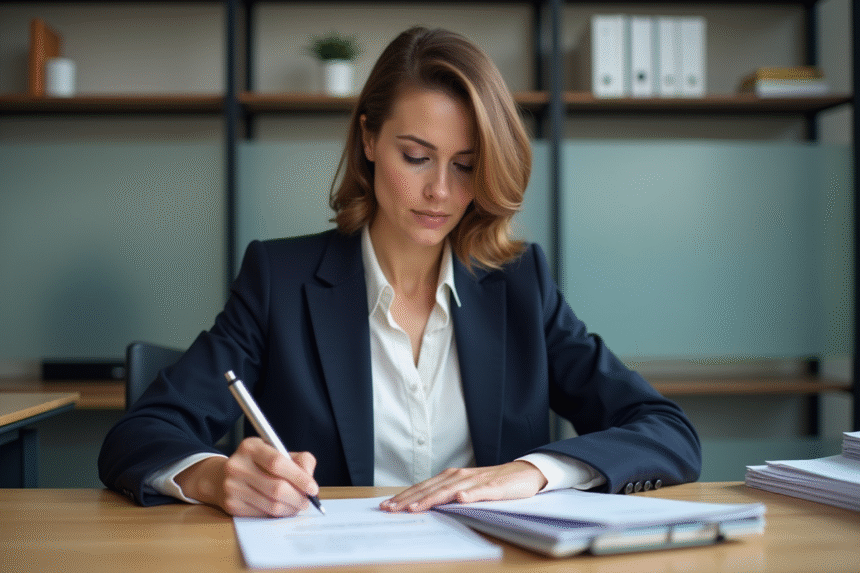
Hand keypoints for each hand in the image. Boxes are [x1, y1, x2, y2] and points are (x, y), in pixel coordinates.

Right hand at [175, 437, 318, 516]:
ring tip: (297, 505)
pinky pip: (262, 514)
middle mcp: (237, 466)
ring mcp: (231, 487)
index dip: (299, 477)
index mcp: (250, 447)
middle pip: (276, 488)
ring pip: (271, 505)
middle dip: (298, 497)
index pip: (278, 462)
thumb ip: (299, 459)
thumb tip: (309, 477)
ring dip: (290, 508)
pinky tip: (282, 508)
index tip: (313, 488)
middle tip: (307, 501)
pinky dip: (278, 514)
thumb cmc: (258, 464)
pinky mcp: (231, 505)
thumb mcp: (277, 452)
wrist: (221, 477)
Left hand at [379, 460, 547, 512]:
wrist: (524, 473)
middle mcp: (460, 476)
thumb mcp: (467, 489)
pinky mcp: (495, 488)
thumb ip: (448, 495)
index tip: (387, 506)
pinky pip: (481, 492)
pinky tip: (460, 499)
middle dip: (409, 499)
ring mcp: (477, 481)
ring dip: (431, 498)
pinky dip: (470, 495)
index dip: (405, 496)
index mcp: (452, 477)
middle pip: (431, 489)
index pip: (423, 488)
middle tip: (390, 509)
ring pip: (450, 491)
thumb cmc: (494, 483)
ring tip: (414, 508)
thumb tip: (424, 505)